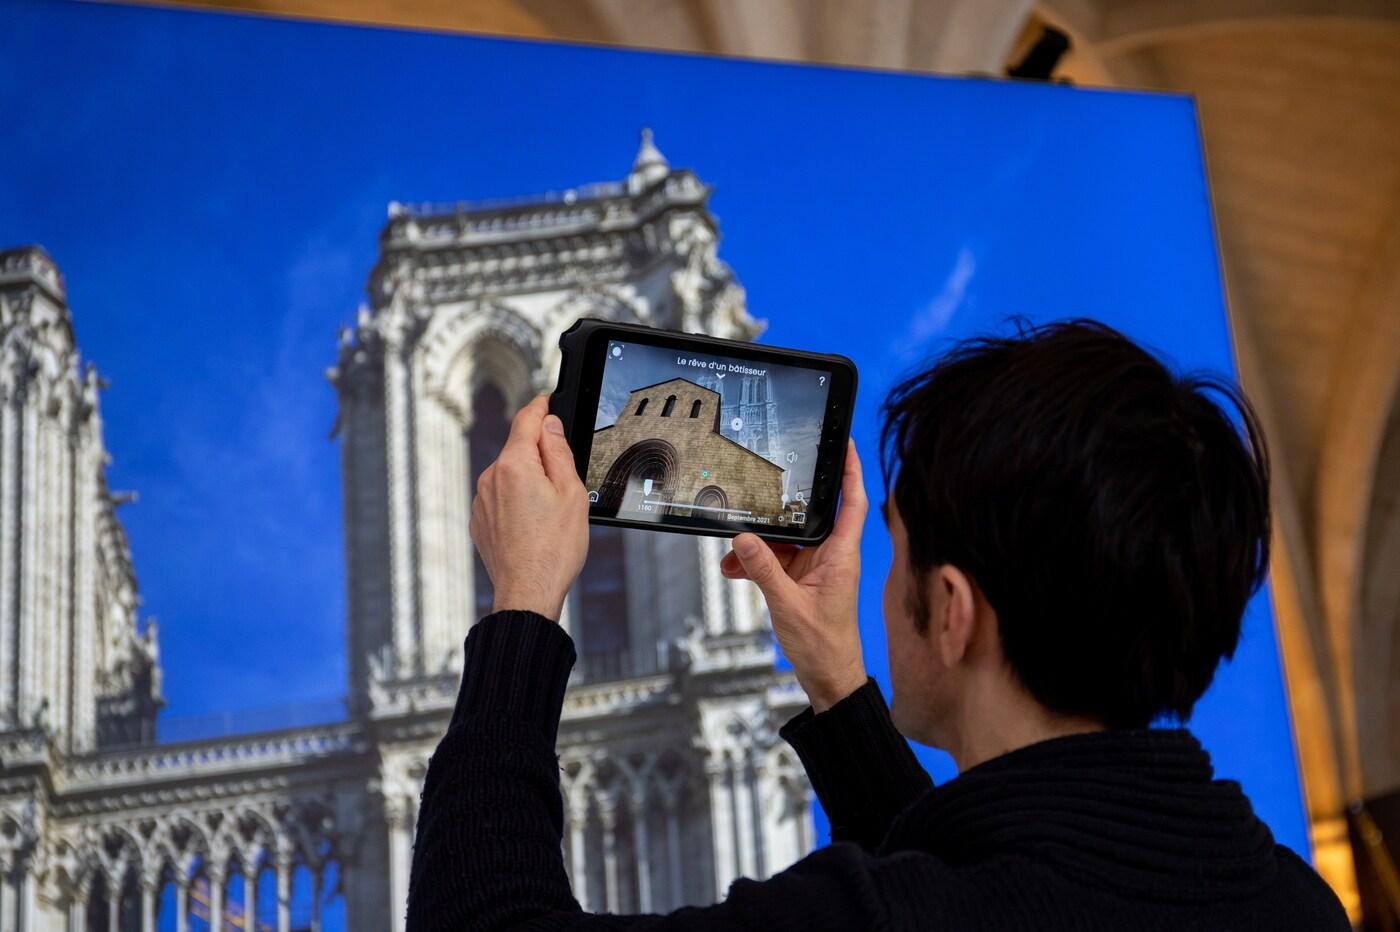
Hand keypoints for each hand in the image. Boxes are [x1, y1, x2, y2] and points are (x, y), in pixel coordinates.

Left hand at [470, 395, 589, 620]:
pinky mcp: (479, 520)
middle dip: (540, 455)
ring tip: (550, 513)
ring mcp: (481, 500)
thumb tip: (549, 425)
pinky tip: (534, 525)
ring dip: (528, 481)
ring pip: (509, 475)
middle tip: (565, 480)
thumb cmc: (553, 550)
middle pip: (518, 449)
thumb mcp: (571, 493)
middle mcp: (490, 478)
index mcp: (514, 465)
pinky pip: (500, 498)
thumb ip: (558, 452)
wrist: (527, 591)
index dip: (540, 406)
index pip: (526, 420)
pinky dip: (517, 502)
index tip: (548, 400)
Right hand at [721, 439, 867, 711]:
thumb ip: (764, 569)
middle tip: (759, 492)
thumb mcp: (788, 605)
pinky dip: (755, 564)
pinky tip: (735, 569)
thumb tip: (744, 539)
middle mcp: (831, 557)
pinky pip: (775, 562)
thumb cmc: (824, 646)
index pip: (853, 502)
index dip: (851, 470)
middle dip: (779, 510)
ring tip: (732, 554)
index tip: (844, 443)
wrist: (828, 679)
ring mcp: (815, 569)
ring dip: (758, 546)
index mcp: (841, 556)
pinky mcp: (800, 582)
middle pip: (807, 517)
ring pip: (785, 541)